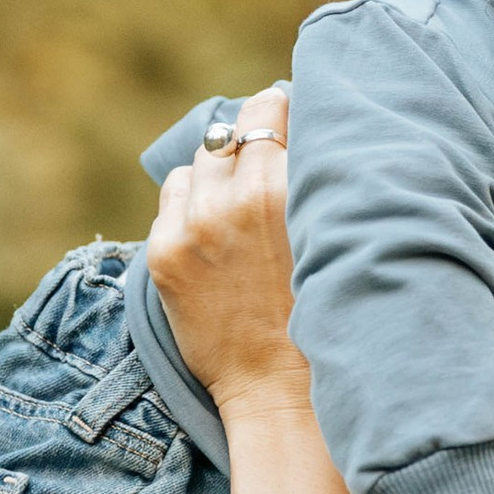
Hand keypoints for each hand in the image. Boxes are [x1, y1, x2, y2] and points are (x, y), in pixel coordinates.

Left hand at [148, 89, 303, 412]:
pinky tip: (213, 236)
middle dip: (247, 144)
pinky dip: (190, 206)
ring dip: (216, 175)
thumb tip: (290, 123)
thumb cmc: (321, 307)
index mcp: (285, 188)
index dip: (278, 110)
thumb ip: (309, 176)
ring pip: (199, 161)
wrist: (280, 386)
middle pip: (231, 131)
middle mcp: (234, 199)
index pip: (269, 106)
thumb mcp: (330, 230)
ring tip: (237, 211)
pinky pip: (172, 196)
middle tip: (263, 170)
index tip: (285, 119)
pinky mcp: (163, 251)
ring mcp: (193, 225)